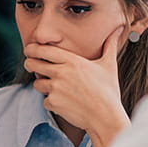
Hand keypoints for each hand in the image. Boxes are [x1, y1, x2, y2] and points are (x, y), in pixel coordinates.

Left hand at [23, 26, 129, 146]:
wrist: (105, 116)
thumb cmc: (108, 90)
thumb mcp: (109, 65)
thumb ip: (109, 46)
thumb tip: (118, 30)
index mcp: (72, 61)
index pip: (43, 50)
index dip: (32, 49)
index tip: (29, 50)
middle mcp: (60, 73)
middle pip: (32, 64)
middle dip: (30, 64)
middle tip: (32, 65)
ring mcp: (55, 88)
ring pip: (37, 83)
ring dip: (43, 85)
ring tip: (57, 88)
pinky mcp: (53, 103)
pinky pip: (44, 100)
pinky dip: (52, 102)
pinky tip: (65, 102)